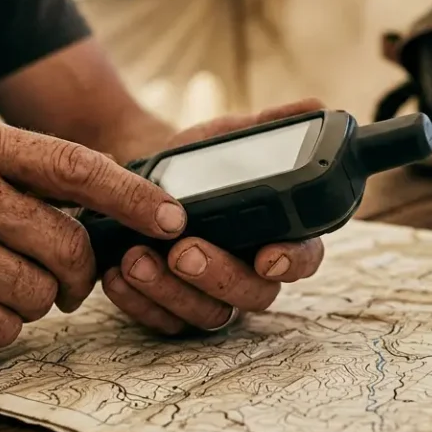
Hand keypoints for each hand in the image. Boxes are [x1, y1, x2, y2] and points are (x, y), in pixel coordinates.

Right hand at [0, 117, 185, 349]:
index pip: (77, 167)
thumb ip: (15, 168)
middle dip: (77, 271)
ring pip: (42, 293)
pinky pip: (5, 328)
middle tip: (62, 279)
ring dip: (30, 299)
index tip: (171, 216)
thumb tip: (101, 201)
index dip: (134, 195)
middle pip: (70, 244)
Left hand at [101, 98, 327, 334]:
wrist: (139, 176)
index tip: (268, 257)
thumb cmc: (197, 161)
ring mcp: (214, 296)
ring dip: (171, 292)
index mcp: (278, 233)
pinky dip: (139, 305)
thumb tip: (315, 108)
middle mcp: (251, 271)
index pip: (304, 257)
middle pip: (255, 294)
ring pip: (209, 314)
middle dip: (219, 276)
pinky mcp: (175, 310)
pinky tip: (116, 276)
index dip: (292, 262)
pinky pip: (165, 323)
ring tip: (136, 258)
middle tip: (183, 251)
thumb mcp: (229, 135)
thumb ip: (270, 124)